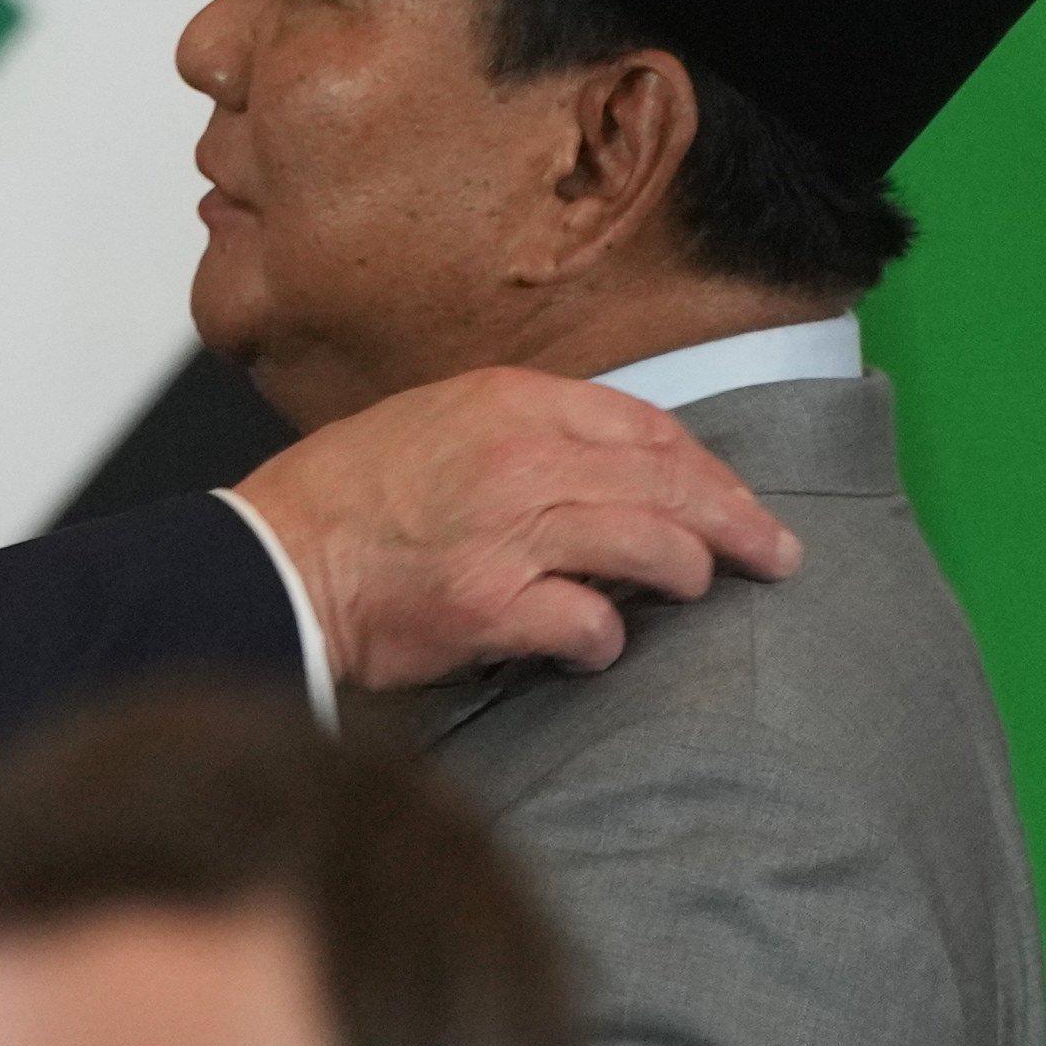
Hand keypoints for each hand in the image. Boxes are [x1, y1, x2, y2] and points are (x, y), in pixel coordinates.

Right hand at [233, 368, 800, 686]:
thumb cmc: (341, 499)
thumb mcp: (433, 424)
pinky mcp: (493, 605)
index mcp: (505, 402)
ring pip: (652, 547)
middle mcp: (518, 457)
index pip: (645, 426)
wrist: (269, 558)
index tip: (736, 497)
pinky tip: (596, 644)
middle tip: (777, 553)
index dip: (706, 467)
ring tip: (691, 591)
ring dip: (685, 574)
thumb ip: (518, 435)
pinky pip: (591, 624)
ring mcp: (509, 530)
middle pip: (670, 484)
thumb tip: (608, 473)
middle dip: (736, 522)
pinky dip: (605, 639)